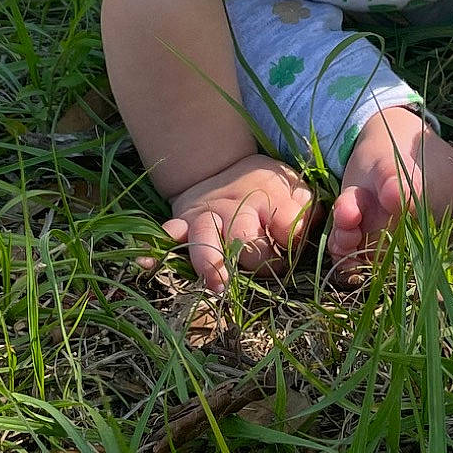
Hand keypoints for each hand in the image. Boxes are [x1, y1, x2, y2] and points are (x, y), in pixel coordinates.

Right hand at [163, 154, 317, 291]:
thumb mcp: (294, 188)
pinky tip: (146, 262)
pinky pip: (168, 234)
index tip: (293, 242)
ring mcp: (206, 217)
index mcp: (268, 199)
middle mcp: (235, 209)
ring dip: (210, 260)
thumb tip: (300, 229)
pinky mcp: (183, 223)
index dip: (292, 240)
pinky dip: (156, 248)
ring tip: (217, 283)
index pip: (285, 226)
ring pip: (206, 238)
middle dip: (254, 259)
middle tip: (260, 268)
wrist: (221, 168)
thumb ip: (305, 208)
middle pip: (245, 240)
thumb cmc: (266, 188)